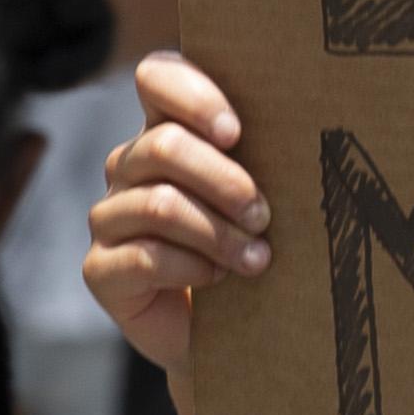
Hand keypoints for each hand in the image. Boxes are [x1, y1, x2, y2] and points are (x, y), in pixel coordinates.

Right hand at [83, 50, 273, 399]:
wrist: (238, 337)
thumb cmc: (258, 252)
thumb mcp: (267, 200)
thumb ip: (269, 159)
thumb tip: (312, 126)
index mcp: (168, 130)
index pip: (157, 77)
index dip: (192, 96)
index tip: (236, 132)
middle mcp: (130, 166)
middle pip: (163, 146)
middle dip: (225, 181)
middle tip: (264, 215)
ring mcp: (110, 217)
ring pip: (158, 204)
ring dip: (217, 233)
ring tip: (258, 259)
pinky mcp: (101, 269)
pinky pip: (143, 257)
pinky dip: (191, 269)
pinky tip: (218, 281)